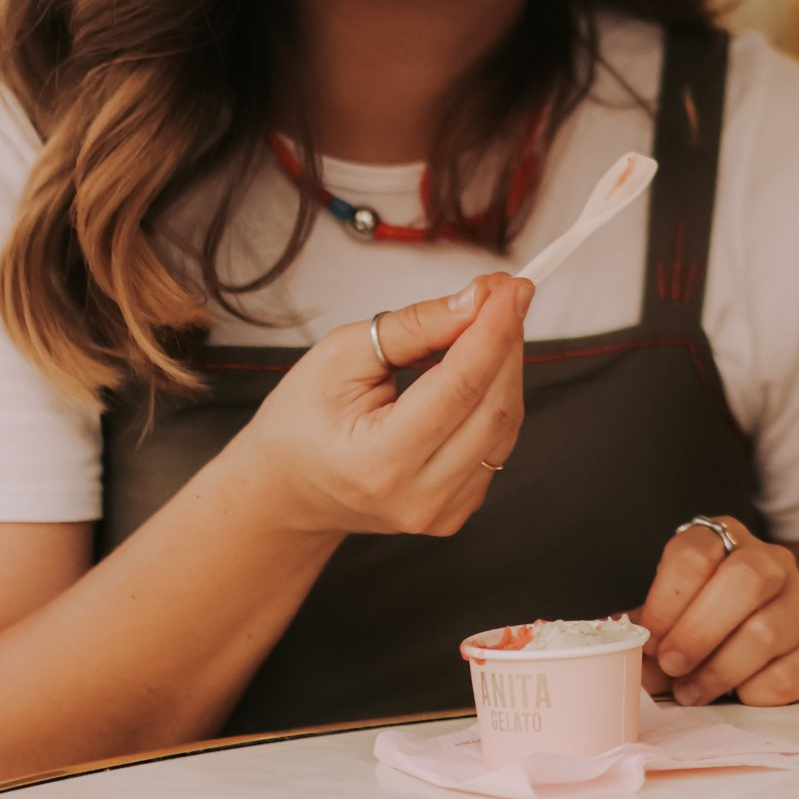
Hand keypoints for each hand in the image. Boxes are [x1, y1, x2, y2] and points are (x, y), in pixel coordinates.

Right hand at [229, 272, 532, 536]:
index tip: (510, 287)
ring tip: (489, 321)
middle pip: (493, 405)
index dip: (494, 330)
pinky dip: (496, 395)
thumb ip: (413, 328)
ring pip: (504, 423)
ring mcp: (442, 511)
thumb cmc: (302, 421)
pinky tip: (481, 364)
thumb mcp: (341, 356)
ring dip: (506, 364)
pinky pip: (497, 442)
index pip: (460, 387)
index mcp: (379, 462)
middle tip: (504, 291)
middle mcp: (418, 497)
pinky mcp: (457, 511)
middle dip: (506, 339)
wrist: (287, 490)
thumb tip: (476, 301)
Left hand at [632, 516, 798, 705]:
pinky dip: (755, 692)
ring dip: (719, 671)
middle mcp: (775, 561)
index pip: (697, 550)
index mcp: (729, 542)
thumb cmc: (721, 628)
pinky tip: (740, 694)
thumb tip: (614, 644)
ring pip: (767, 632)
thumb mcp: (682, 615)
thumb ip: (653, 628)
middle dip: (697, 632)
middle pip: (744, 580)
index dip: (666, 598)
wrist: (793, 648)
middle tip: (671, 666)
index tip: (649, 638)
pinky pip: (791, 673)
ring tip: (692, 692)